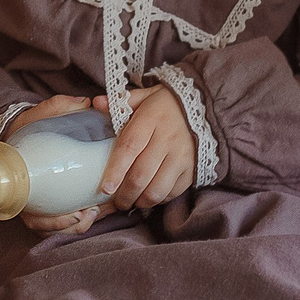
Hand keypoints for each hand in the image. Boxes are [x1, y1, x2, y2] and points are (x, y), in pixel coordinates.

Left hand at [7, 89, 197, 230]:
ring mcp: (182, 156)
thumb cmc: (166, 105)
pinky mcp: (192, 168)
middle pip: (141, 174)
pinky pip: (173, 192)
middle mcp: (167, 139)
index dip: (116, 170)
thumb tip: (96, 103)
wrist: (203, 108)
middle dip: (126, 194)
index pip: (129, 148)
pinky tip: (150, 196)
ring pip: (158, 189)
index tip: (106, 189)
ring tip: (132, 202)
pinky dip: (160, 199)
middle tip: (117, 202)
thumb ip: (119, 102)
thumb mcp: (144, 96)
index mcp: (151, 119)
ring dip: (142, 201)